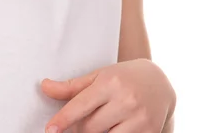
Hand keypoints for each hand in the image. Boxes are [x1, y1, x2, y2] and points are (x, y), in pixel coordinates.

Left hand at [41, 59, 175, 132]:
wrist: (159, 82)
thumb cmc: (123, 77)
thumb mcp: (98, 76)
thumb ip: (72, 86)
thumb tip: (44, 87)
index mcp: (110, 82)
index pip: (81, 104)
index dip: (64, 119)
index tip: (50, 130)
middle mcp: (125, 100)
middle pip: (91, 127)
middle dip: (80, 129)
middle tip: (80, 123)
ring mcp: (139, 119)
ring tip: (102, 123)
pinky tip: (113, 128)